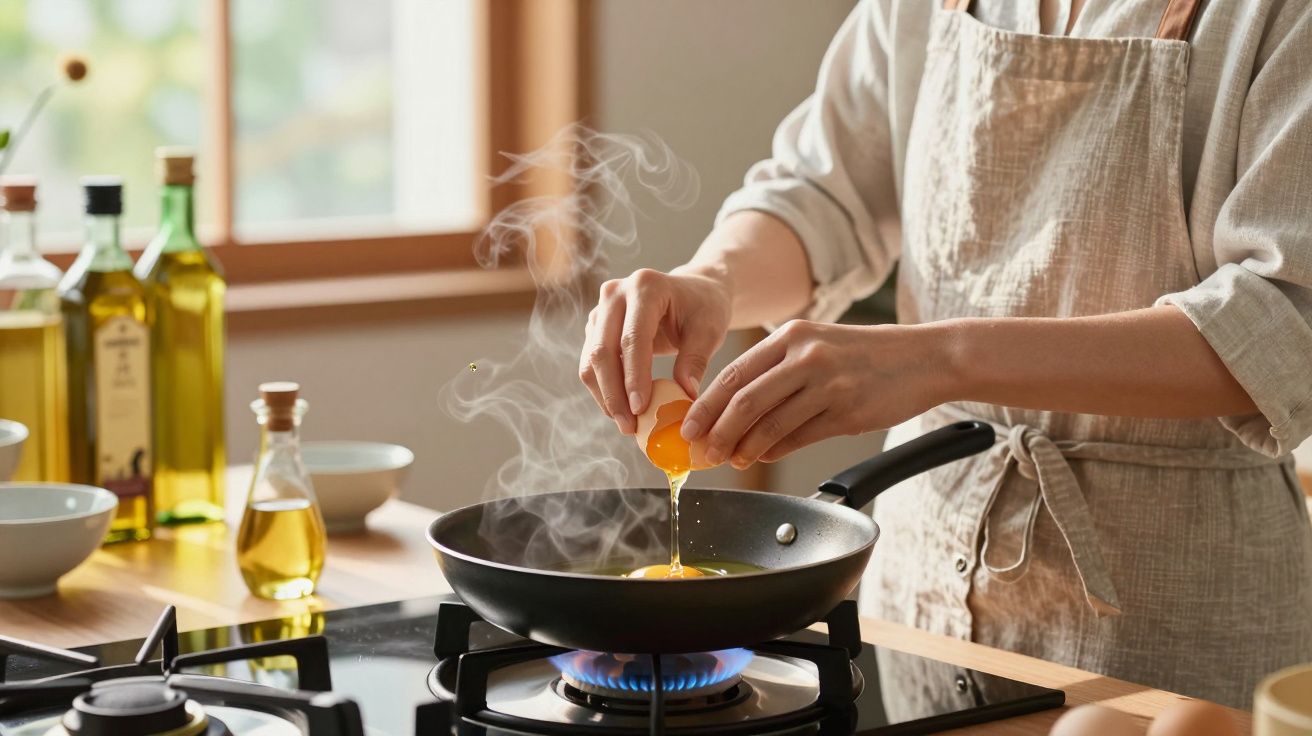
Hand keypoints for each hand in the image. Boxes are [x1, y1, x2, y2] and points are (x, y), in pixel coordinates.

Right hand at [580, 265, 732, 433]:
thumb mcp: (710, 330)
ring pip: (591, 360)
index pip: (633, 338)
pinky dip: (603, 389)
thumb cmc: (704, 308)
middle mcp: (615, 294)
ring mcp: (601, 309)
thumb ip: (696, 359)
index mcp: (646, 286)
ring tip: (625, 424)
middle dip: (614, 393)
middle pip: (603, 350)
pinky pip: (591, 363)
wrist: (693, 291)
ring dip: (605, 395)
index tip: (641, 409)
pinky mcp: (596, 327)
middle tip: (629, 426)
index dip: (634, 376)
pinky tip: (621, 410)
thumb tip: (685, 395)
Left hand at [681, 320, 947, 467]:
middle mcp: (806, 355)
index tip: (688, 426)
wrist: (925, 357)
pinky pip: (800, 436)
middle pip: (744, 400)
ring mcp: (827, 383)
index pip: (734, 373)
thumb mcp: (819, 347)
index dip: (705, 404)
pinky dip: (776, 450)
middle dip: (715, 431)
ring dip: (744, 447)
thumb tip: (737, 416)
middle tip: (701, 451)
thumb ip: (778, 375)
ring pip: (769, 422)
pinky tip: (763, 456)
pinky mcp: (847, 410)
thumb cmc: (868, 356)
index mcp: (791, 336)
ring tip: (731, 459)